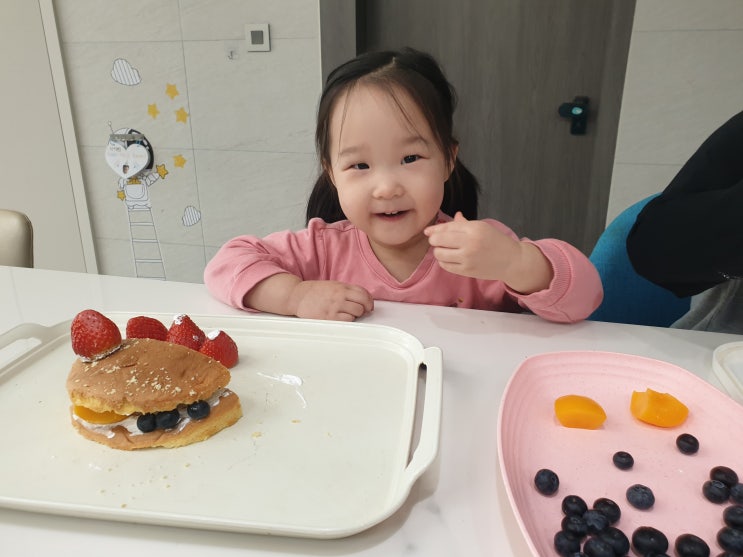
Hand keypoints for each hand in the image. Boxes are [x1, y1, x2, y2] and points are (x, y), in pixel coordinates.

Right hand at [289, 280, 373, 320]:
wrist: (297, 296)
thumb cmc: (314, 292)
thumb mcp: (332, 285)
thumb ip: (346, 291)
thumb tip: (361, 299)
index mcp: (341, 286)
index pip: (363, 292)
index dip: (369, 300)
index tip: (369, 305)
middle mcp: (340, 295)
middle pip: (363, 302)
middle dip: (365, 308)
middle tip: (362, 311)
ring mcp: (335, 306)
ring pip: (357, 312)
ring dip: (356, 315)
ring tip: (348, 314)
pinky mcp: (330, 317)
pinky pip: (347, 320)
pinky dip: (348, 320)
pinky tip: (342, 318)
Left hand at [424, 212, 552, 292]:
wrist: (512, 260)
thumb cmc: (497, 242)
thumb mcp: (482, 228)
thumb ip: (464, 224)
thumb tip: (454, 216)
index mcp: (474, 228)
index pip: (447, 227)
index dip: (434, 230)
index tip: (428, 231)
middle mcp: (470, 242)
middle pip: (439, 240)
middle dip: (434, 240)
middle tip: (437, 241)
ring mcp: (468, 258)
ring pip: (439, 254)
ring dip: (438, 251)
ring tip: (444, 250)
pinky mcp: (467, 271)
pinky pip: (445, 266)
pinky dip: (443, 262)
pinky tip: (449, 259)